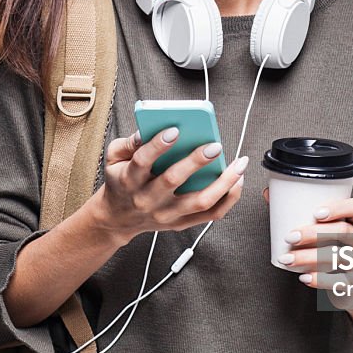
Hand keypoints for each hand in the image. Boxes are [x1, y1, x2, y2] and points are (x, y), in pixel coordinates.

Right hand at [89, 128, 247, 243]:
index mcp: (130, 180)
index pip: (143, 161)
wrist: (118, 218)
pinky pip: (211, 214)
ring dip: (223, 183)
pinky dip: (229, 199)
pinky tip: (238, 181)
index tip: (174, 130)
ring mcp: (167, 214)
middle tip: (214, 146)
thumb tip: (147, 131)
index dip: (158, 145)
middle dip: (196, 161)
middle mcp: (148, 199)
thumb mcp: (113, 159)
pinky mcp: (181, 223)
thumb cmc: (121, 181)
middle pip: (173, 180)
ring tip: (239, 164)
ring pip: (199, 201)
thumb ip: (128, 143)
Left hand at [261, 190, 352, 302]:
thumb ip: (300, 212)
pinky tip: (304, 277)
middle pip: (344, 231)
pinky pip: (341, 281)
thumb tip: (269, 194)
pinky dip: (321, 279)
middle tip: (290, 236)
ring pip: (338, 257)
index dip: (339, 208)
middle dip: (315, 233)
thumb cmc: (336, 247)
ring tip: (288, 259)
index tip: (316, 213)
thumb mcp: (326, 229)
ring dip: (310, 257)